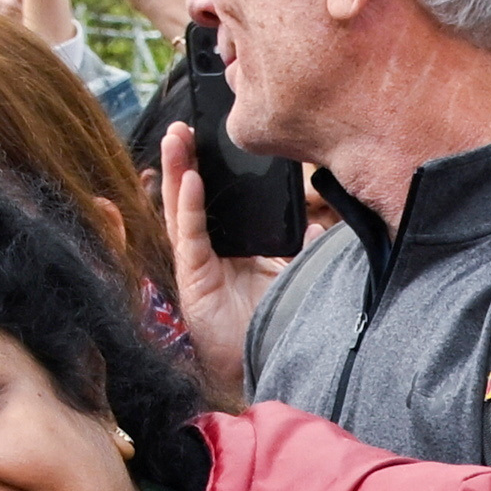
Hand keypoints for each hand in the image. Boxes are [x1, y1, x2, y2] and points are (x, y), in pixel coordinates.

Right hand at [158, 124, 278, 401]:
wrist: (272, 365)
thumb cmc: (275, 325)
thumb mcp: (292, 276)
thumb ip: (298, 250)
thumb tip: (314, 229)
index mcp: (227, 250)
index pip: (211, 201)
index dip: (205, 170)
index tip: (207, 136)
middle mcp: (207, 254)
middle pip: (188, 198)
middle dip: (184, 161)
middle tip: (184, 125)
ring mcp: (197, 267)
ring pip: (180, 210)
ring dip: (175, 173)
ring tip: (175, 139)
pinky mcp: (194, 281)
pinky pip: (189, 238)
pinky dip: (189, 208)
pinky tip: (190, 180)